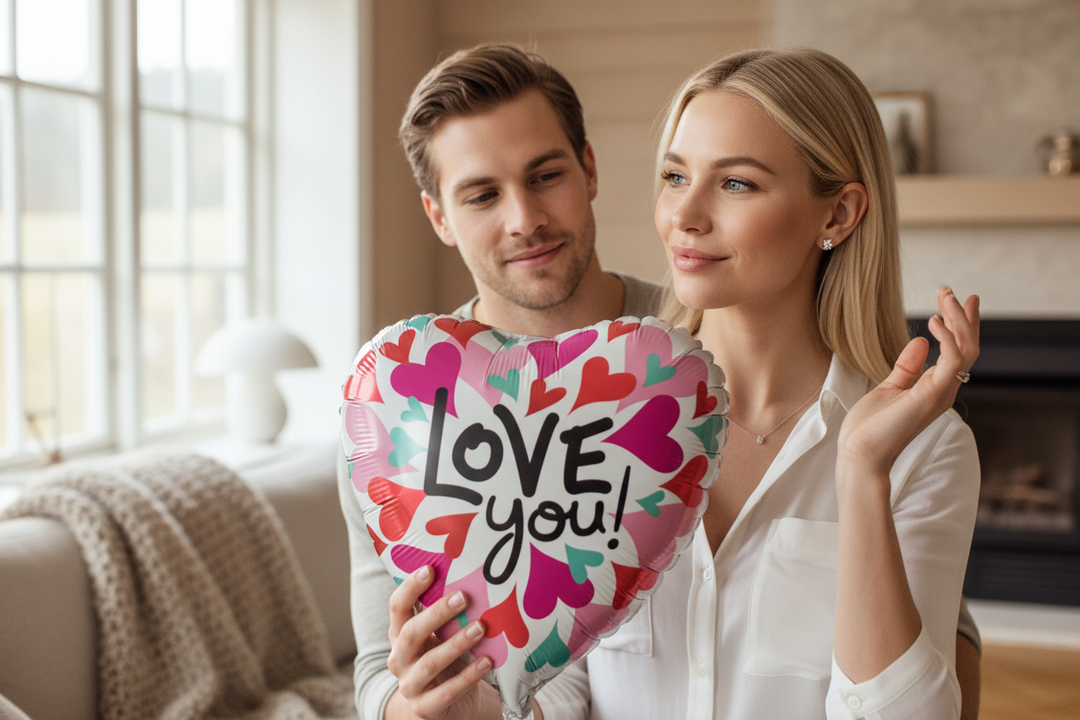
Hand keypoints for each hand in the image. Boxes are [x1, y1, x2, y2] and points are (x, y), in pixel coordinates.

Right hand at [386, 566, 498, 719]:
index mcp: (399, 636)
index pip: (397, 608)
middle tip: (464, 597)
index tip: (430, 569)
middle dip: (437, 613)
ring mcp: (410, 685)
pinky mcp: (426, 707)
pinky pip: (448, 690)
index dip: (411, 588)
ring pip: (430, 662)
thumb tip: (472, 575)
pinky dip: (469, 675)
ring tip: (481, 627)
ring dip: (457, 643)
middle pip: (411, 633)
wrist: (448, 705)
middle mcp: (398, 660)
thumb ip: (446, 615)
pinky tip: (487, 661)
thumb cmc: (446, 658)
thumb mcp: (440, 636)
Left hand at [837, 286, 979, 480]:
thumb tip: (920, 342)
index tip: (957, 300)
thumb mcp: (888, 387)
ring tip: (945, 298)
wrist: (860, 453)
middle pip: (968, 346)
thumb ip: (907, 367)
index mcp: (935, 388)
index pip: (958, 351)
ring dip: (958, 320)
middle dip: (962, 316)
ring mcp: (941, 393)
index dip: (960, 325)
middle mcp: (944, 390)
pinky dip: (948, 337)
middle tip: (949, 290)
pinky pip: (952, 358)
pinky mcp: (933, 394)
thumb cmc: (870, 428)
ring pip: (965, 348)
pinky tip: (934, 322)